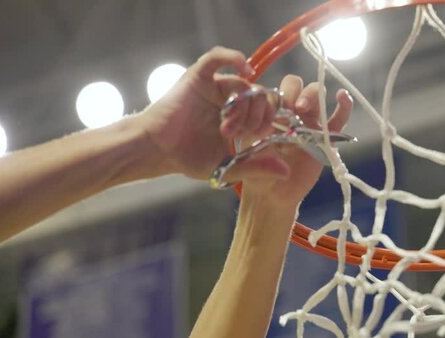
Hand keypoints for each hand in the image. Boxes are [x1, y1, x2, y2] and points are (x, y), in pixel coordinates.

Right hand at [135, 46, 282, 180]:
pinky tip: (245, 69)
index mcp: (239, 116)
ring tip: (228, 128)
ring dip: (242, 107)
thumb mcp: (228, 166)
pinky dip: (233, 58)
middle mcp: (229, 99)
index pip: (267, 108)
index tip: (260, 136)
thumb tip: (286, 172)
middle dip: (257, 116)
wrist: (157, 150)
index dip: (270, 119)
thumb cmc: (188, 157)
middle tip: (243, 135)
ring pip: (244, 83)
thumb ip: (256, 166)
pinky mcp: (199, 76)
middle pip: (260, 94)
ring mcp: (215, 86)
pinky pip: (218, 58)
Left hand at [240, 75, 353, 209]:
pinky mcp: (325, 136)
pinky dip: (344, 106)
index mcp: (268, 112)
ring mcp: (308, 122)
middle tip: (292, 108)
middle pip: (295, 85)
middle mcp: (289, 112)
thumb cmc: (256, 175)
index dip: (274, 97)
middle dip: (294, 91)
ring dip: (312, 95)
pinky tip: (343, 96)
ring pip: (316, 94)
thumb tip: (277, 133)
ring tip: (303, 109)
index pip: (272, 90)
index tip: (272, 114)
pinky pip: (338, 118)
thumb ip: (260, 148)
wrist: (273, 195)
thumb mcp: (249, 160)